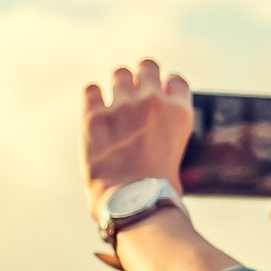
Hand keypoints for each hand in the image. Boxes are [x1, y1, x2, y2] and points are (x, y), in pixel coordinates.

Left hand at [82, 60, 192, 218]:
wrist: (134, 204)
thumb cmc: (160, 192)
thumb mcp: (179, 157)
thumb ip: (170, 134)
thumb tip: (159, 134)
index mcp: (179, 112)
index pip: (176, 80)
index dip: (166, 87)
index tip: (159, 95)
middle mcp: (153, 101)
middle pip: (147, 66)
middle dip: (141, 77)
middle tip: (135, 94)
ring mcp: (123, 105)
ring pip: (119, 73)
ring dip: (118, 86)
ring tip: (115, 105)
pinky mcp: (95, 116)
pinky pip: (91, 90)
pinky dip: (93, 97)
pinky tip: (95, 110)